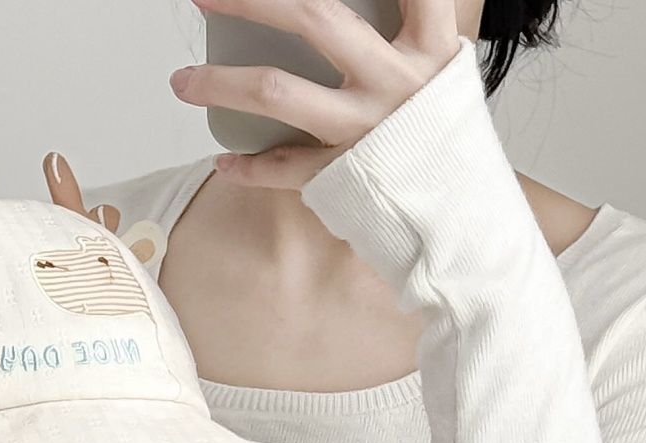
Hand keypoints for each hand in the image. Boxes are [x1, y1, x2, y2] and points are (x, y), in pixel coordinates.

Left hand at [170, 0, 463, 188]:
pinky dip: (248, 167)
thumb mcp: (443, 71)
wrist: (464, 218)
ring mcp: (363, 128)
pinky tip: (223, 160)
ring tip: (181, 81)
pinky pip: (282, 168)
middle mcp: (394, 80)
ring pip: (277, 92)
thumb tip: (384, 6)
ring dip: (219, 83)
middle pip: (313, 16)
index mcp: (427, 45)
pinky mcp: (342, 175)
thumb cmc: (444, 138)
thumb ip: (412, 30)